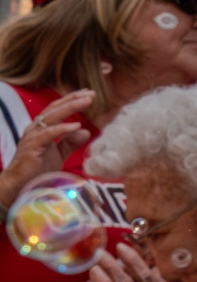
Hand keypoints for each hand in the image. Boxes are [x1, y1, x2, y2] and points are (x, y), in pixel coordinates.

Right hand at [0, 90, 94, 208]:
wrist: (20, 187)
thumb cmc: (38, 170)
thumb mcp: (59, 154)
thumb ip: (70, 142)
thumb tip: (85, 131)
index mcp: (41, 129)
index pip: (57, 109)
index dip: (72, 100)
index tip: (88, 94)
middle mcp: (35, 129)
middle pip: (54, 109)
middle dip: (73, 99)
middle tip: (91, 94)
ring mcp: (32, 137)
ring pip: (51, 117)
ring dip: (70, 108)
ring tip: (87, 102)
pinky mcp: (31, 148)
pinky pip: (47, 134)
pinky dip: (62, 128)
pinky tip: (76, 125)